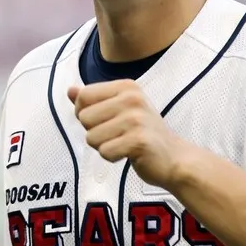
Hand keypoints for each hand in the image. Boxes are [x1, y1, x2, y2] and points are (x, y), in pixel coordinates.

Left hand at [68, 80, 191, 189]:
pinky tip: (129, 153)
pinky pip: (105, 152)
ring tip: (123, 143)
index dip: (84, 113)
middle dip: (94, 132)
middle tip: (118, 135)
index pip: (83, 96)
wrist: (175, 158)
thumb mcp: (119, 109)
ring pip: (91, 137)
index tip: (105, 121)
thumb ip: (93, 99)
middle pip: (84, 117)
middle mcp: (132, 98)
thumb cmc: (141, 133)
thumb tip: (70, 90)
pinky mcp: (138, 141)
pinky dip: (112, 157)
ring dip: (103, 146)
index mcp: (126, 86)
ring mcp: (136, 119)